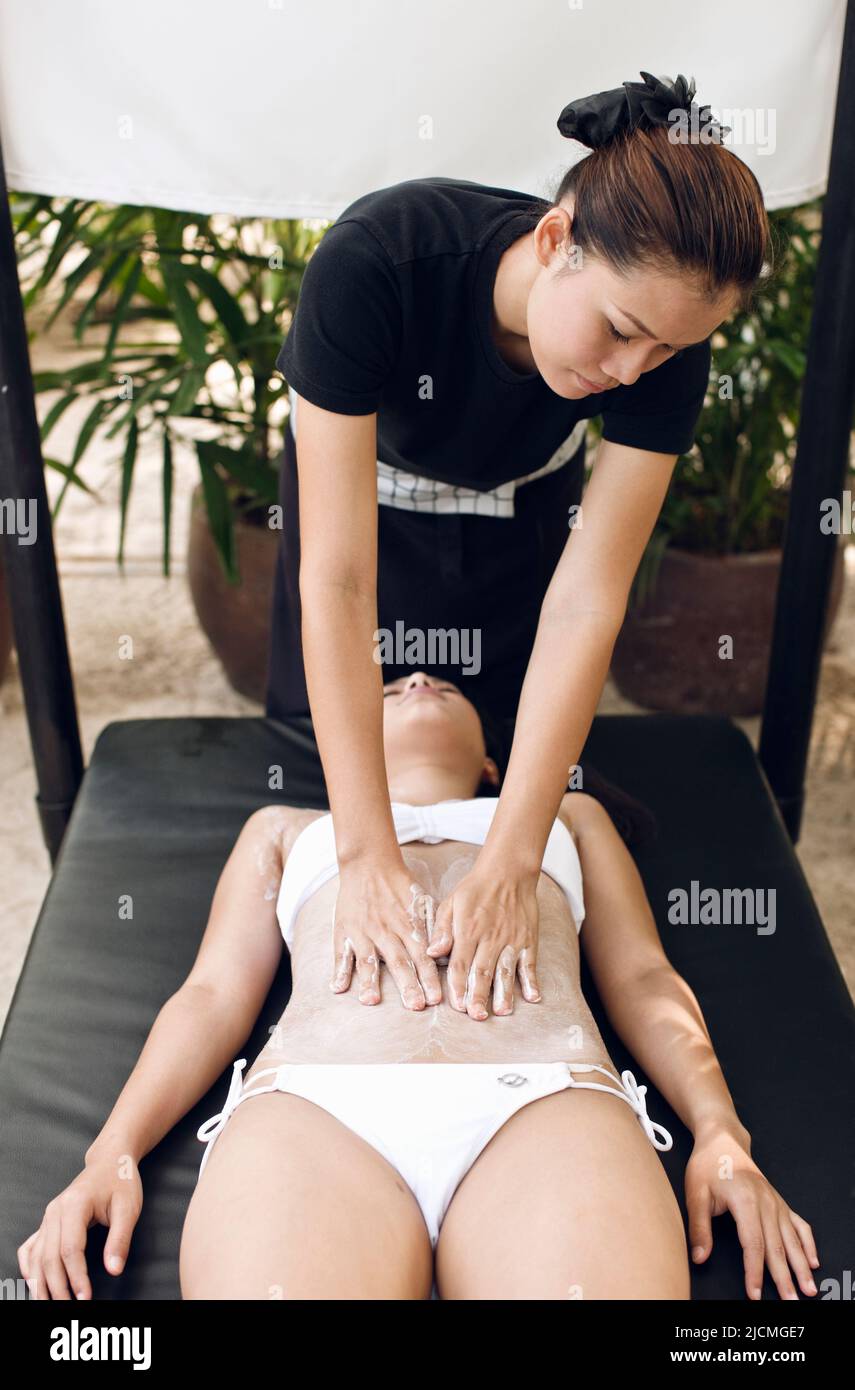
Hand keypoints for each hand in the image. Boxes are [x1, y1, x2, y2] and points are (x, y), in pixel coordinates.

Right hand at [17, 1152, 142, 1299]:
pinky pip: (31, 1247)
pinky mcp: (48, 1222)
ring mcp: (48, 1217)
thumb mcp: (129, 1207)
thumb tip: (114, 1270)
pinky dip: (29, 1267)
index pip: (70, 1250)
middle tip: (68, 1308)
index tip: (85, 1298)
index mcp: (74, 1205)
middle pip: (49, 1257)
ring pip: (37, 1256)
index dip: (76, 1277)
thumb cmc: (120, 1181)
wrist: (110, 1161)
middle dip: (57, 1287)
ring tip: (47, 1304)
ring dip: (40, 1283)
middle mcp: (55, 1211)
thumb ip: (120, 1239)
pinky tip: (34, 1283)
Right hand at [331, 853, 441, 1008]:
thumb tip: (443, 954)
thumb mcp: (423, 901)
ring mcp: (363, 931)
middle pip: (399, 962)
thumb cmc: (399, 886)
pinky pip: (341, 953)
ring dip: (369, 981)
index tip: (436, 999)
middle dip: (408, 985)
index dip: (429, 977)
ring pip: (368, 959)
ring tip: (370, 1000)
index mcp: (407, 925)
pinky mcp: (344, 930)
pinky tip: (338, 988)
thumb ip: (433, 927)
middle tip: (415, 1006)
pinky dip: (338, 970)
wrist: (369, 863)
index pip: (422, 956)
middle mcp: (386, 930)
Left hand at [427, 862, 540, 1018]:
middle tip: (476, 1016)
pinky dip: (532, 981)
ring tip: (501, 1012)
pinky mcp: (528, 939)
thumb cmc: (475, 889)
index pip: (461, 964)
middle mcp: (491, 938)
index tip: (456, 1005)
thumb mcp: (451, 903)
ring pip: (506, 970)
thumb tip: (433, 953)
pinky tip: (532, 997)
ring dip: (504, 993)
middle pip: (483, 972)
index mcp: (468, 930)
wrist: (508, 871)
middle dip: (479, 996)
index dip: (458, 986)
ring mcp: (512, 939)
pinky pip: (530, 963)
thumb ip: (441, 929)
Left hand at [685, 1129, 819, 1299]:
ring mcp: (776, 1202)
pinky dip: (808, 1243)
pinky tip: (812, 1260)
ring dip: (801, 1265)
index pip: (753, 1244)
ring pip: (792, 1239)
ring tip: (808, 1288)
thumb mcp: (695, 1194)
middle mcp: (766, 1202)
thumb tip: (700, 1257)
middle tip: (790, 1301)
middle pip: (777, 1246)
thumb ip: (699, 1228)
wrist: (722, 1141)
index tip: (755, 1293)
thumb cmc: (708, 1165)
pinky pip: (799, 1224)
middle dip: (784, 1277)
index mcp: (745, 1200)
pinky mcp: (779, 1202)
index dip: (755, 1272)